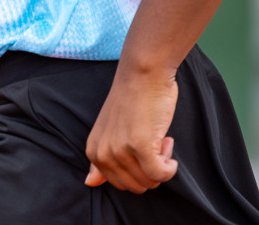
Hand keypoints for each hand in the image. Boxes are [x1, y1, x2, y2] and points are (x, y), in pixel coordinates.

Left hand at [84, 68, 179, 192]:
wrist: (142, 73)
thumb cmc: (132, 100)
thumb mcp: (108, 132)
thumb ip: (99, 161)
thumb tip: (89, 184)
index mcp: (94, 152)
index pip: (121, 185)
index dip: (138, 168)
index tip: (142, 144)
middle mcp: (103, 154)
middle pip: (137, 187)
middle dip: (151, 168)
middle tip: (152, 139)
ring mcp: (120, 151)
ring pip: (151, 181)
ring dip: (162, 161)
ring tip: (157, 135)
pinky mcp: (140, 146)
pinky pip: (161, 174)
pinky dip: (170, 166)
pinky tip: (167, 141)